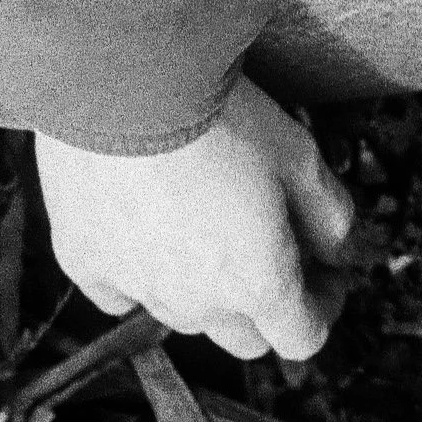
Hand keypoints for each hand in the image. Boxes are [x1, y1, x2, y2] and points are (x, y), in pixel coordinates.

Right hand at [34, 76, 361, 360]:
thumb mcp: (300, 157)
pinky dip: (137, 274)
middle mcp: (196, 304)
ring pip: (181, 316)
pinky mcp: (82, 260)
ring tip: (206, 228)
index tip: (325, 273)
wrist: (124, 82)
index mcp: (259, 285)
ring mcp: (134, 287)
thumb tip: (340, 251)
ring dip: (203, 289)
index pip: (302, 338)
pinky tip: (145, 234)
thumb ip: (330, 216)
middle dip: (267, 304)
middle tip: (270, 250)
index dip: (322, 307)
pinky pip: (116, 292)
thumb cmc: (222, 116)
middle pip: (243, 338)